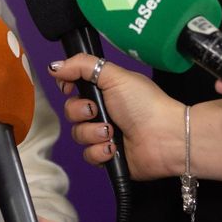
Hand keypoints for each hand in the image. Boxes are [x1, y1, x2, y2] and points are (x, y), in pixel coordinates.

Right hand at [49, 54, 181, 179]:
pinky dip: (100, 152)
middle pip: (71, 112)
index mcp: (106, 90)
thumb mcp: (115, 76)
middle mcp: (104, 111)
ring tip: (112, 132)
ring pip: (78, 135)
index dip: (67, 87)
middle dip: (81, 112)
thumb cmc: (146, 104)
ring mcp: (105, 134)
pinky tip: (114, 148)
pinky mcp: (108, 156)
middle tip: (98, 110)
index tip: (69, 87)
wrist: (165, 137)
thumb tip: (55, 66)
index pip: (74, 87)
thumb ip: (83, 65)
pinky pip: (88, 155)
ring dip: (93, 133)